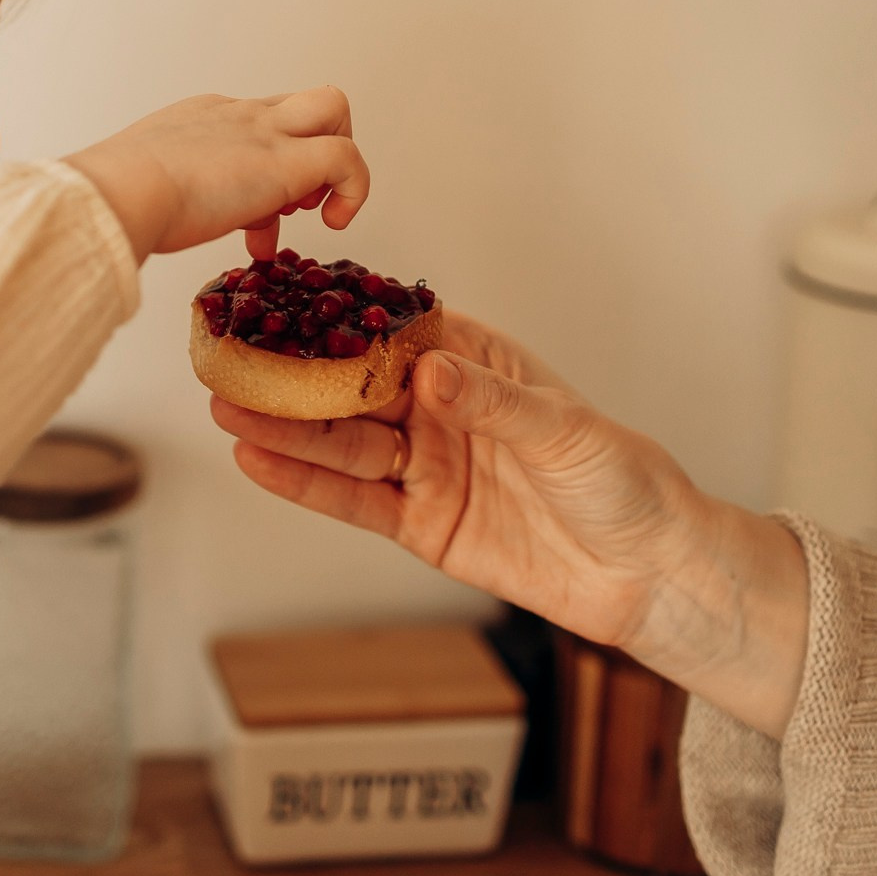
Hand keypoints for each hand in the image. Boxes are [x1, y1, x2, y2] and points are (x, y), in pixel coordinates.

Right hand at [63, 86, 368, 261]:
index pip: (256, 129)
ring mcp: (265, 132)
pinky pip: (348, 158)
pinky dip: (354, 191)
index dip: (265, 176)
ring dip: (336, 160)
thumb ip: (162, 198)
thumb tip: (153, 223)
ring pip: (333, 108)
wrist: (119, 192)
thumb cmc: (118, 198)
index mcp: (204, 120)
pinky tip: (333, 223)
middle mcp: (239, 115)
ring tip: (313, 210)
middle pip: (303, 102)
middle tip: (293, 200)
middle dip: (314, 145)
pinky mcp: (288, 161)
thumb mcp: (146, 188)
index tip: (252, 225)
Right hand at [212, 311, 809, 734]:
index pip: (399, 331)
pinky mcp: (421, 524)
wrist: (648, 576)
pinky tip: (258, 460)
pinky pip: (354, 500)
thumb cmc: (625, 484)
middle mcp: (444, 409)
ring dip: (286, 426)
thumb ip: (491, 402)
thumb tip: (426, 369)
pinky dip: (305, 483)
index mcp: (480, 364)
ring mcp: (427, 466)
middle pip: (357, 386)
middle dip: (295, 373)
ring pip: (344, 442)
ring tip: (227, 404)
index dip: (343, 316)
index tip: (286, 299)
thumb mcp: (564, 433)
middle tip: (232, 356)